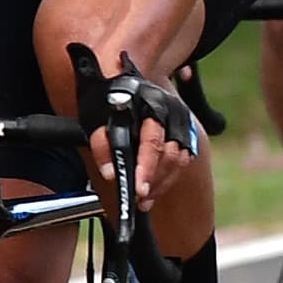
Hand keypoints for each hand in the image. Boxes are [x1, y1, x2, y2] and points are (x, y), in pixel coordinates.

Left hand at [87, 58, 202, 210]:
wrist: (122, 82)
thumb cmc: (108, 99)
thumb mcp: (96, 115)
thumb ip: (102, 144)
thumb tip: (111, 173)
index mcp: (150, 104)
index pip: (151, 142)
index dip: (145, 168)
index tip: (138, 189)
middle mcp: (171, 112)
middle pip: (169, 154)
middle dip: (154, 180)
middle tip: (140, 199)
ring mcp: (182, 121)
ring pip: (179, 160)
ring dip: (161, 183)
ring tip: (144, 200)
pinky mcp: (186, 131)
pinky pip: (183, 160)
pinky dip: (169, 178)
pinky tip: (153, 191)